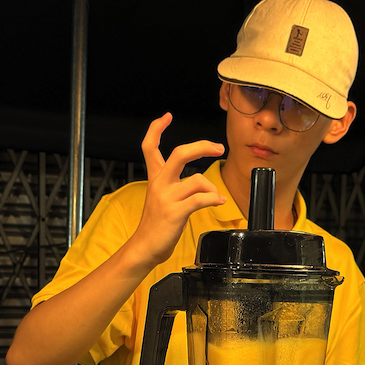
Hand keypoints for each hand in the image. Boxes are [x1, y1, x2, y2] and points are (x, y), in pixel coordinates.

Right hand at [128, 113, 225, 267]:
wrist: (145, 247)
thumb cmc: (156, 226)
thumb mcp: (161, 200)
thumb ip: (177, 187)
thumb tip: (204, 184)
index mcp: (155, 178)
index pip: (149, 147)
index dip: (156, 129)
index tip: (166, 116)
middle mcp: (160, 184)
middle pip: (179, 154)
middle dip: (202, 146)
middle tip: (218, 147)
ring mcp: (167, 197)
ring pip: (197, 180)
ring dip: (212, 189)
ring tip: (215, 198)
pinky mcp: (175, 212)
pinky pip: (200, 199)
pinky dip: (214, 199)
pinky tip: (219, 202)